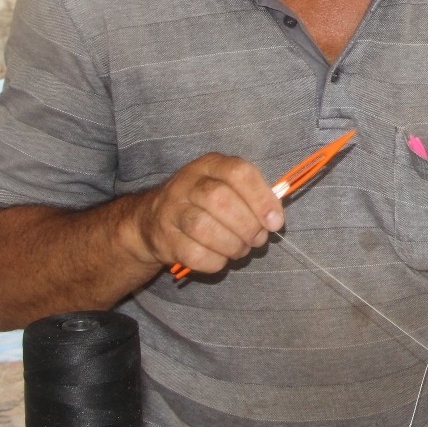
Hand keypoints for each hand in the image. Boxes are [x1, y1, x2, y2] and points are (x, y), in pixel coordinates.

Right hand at [129, 153, 283, 273]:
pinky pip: (194, 254)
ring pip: (204, 228)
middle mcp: (186, 183)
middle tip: (258, 239)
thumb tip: (275, 218)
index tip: (275, 221)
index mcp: (209, 165)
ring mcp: (171, 210)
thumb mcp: (227, 187)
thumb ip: (253, 196)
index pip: (238, 172)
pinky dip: (216, 261)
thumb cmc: (204, 203)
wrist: (152, 219)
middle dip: (248, 225)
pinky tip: (221, 258)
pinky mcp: (164, 239)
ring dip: (233, 245)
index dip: (261, 198)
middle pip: (220, 200)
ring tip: (241, 249)